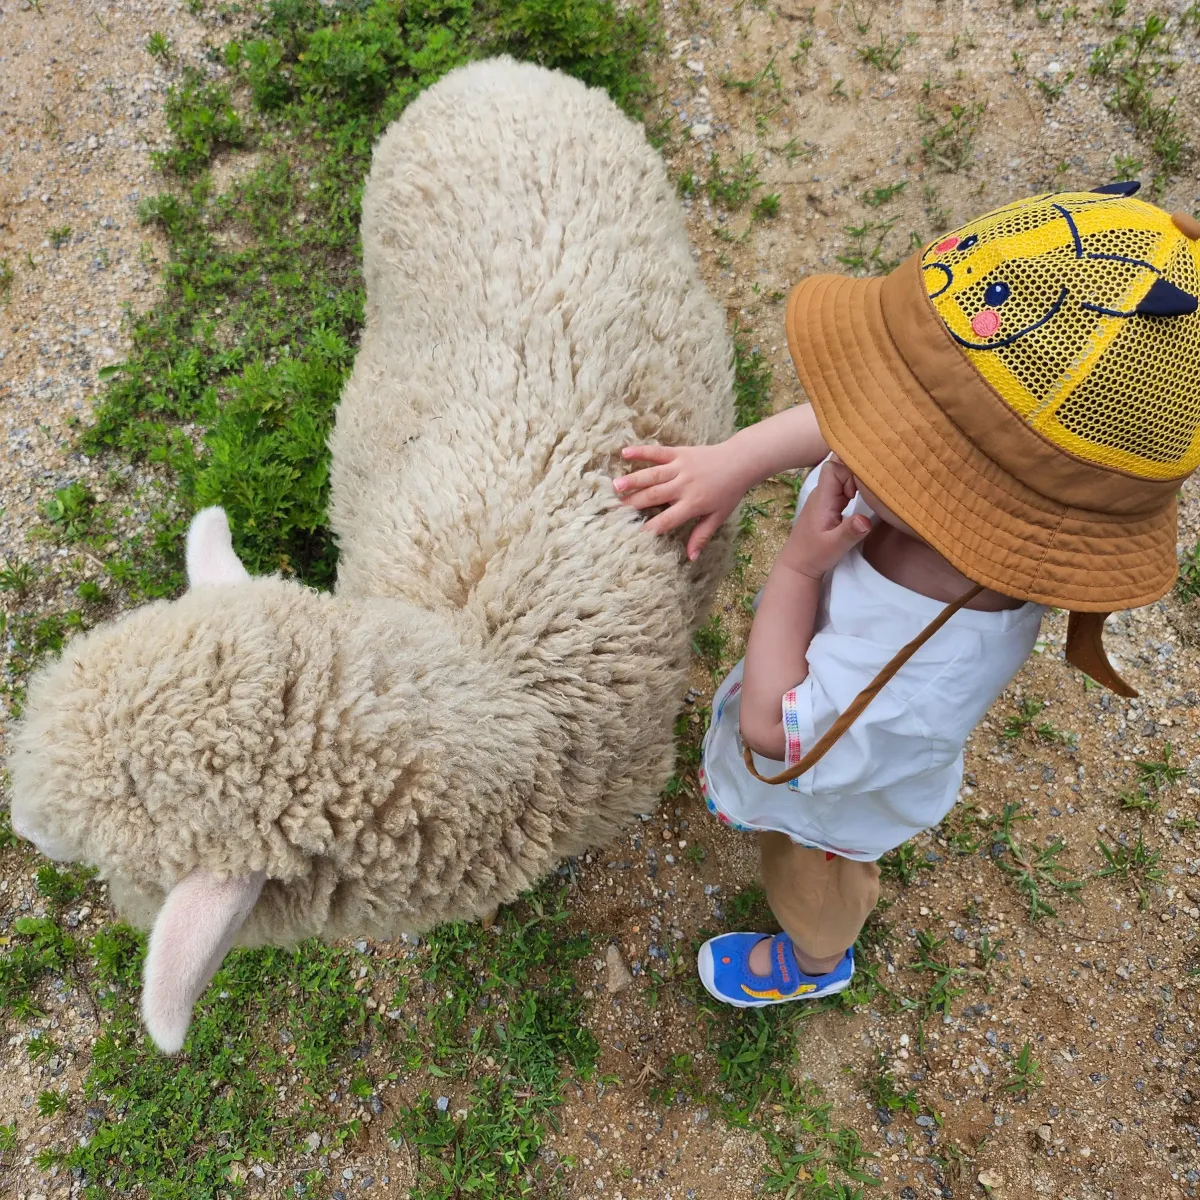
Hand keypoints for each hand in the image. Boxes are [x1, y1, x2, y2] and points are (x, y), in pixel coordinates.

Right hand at [613, 443, 748, 560]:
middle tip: (615, 509)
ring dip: (633, 480)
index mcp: (693, 504)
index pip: (668, 519)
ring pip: (652, 474)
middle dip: (634, 503)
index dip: (651, 527)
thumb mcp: (718, 517)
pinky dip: (641, 451)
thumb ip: (702, 536)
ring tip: (615, 486)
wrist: (740, 461)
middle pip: (654, 496)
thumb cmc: (728, 492)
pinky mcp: (679, 453)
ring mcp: (680, 468)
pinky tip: (624, 452)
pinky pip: (658, 452)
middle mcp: (684, 486)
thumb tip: (691, 558)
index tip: (634, 534)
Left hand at [782, 458, 871, 577]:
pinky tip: (859, 499)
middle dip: (854, 472)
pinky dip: (852, 488)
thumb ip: (850, 532)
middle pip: (838, 467)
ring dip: (854, 481)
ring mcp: (824, 498)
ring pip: (841, 475)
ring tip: (865, 495)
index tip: (856, 494)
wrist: (798, 564)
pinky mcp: (828, 504)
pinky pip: (841, 486)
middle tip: (866, 489)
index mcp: (822, 499)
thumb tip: (866, 521)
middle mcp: (821, 494)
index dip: (848, 474)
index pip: (833, 469)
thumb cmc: (814, 555)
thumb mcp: (835, 547)